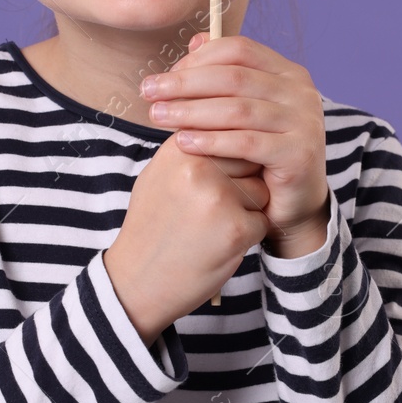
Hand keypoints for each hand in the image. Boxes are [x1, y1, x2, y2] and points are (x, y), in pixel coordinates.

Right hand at [102, 132, 270, 345]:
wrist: (137, 280)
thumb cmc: (152, 226)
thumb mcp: (159, 175)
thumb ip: (191, 147)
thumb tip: (222, 122)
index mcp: (180, 147)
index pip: (231, 132)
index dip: (230, 158)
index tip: (213, 180)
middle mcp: (198, 166)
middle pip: (250, 158)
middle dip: (243, 181)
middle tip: (211, 208)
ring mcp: (218, 197)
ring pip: (262, 191)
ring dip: (248, 210)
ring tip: (213, 226)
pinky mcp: (235, 229)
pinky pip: (263, 221)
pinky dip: (249, 235)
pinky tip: (219, 245)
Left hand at [143, 33, 330, 258]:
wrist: (291, 204)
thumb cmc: (259, 155)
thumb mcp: (240, 111)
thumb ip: (221, 76)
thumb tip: (195, 40)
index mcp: (287, 73)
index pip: (238, 50)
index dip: (196, 60)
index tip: (163, 77)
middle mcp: (301, 92)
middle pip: (233, 77)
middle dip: (184, 83)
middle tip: (148, 92)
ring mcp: (304, 121)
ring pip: (238, 109)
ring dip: (191, 111)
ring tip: (157, 117)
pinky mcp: (299, 153)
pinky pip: (247, 142)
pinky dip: (212, 141)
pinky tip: (183, 143)